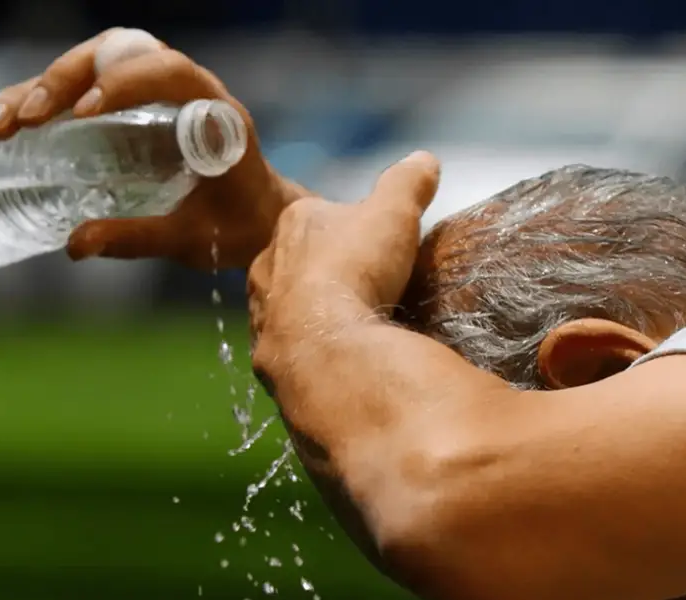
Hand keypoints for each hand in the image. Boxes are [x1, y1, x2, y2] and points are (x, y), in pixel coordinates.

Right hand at [0, 28, 304, 269]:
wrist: (261, 223)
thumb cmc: (238, 228)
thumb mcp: (193, 238)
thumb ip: (140, 238)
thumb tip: (76, 244)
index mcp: (215, 110)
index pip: (168, 72)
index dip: (124, 83)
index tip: (85, 112)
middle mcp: (184, 89)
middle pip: (116, 58)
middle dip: (61, 83)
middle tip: (22, 120)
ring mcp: (154, 93)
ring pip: (91, 68)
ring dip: (39, 89)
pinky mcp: (131, 108)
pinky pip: (83, 89)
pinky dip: (44, 101)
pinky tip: (3, 117)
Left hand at [247, 151, 440, 351]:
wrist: (323, 342)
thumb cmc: (357, 267)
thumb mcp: (395, 213)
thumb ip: (408, 183)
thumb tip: (425, 159)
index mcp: (295, 220)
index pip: (322, 216)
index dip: (349, 229)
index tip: (373, 246)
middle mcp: (267, 260)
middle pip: (301, 259)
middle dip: (326, 270)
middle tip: (364, 288)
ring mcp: (260, 308)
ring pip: (288, 302)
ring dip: (312, 309)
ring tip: (347, 325)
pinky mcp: (262, 349)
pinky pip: (286, 343)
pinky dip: (307, 345)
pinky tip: (331, 353)